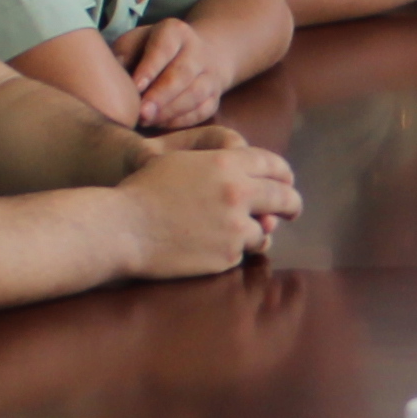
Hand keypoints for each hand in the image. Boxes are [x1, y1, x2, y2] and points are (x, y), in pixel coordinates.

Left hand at [117, 18, 228, 129]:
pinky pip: (202, 111)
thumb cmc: (153, 50)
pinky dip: (181, 120)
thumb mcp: (136, 41)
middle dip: (160, 96)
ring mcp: (210, 74)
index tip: (135, 88)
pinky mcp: (215, 96)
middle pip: (182, 74)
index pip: (164, 49)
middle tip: (141, 113)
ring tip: (147, 121)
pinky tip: (161, 124)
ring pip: (195, 94)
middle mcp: (197, 50)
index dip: (150, 69)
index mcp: (175, 31)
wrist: (197, 54)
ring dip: (170, 111)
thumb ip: (124, 55)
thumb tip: (111, 78)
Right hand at [122, 136, 300, 275]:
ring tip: (247, 234)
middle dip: (292, 205)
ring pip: (266, 230)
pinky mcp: (228, 256)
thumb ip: (218, 163)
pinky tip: (215, 248)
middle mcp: (237, 193)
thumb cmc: (144, 191)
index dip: (284, 175)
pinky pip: (243, 253)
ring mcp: (235, 227)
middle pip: (284, 198)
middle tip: (292, 211)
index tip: (287, 182)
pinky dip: (235, 251)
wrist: (124, 228)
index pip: (273, 165)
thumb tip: (246, 173)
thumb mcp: (181, 161)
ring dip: (259, 232)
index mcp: (226, 163)